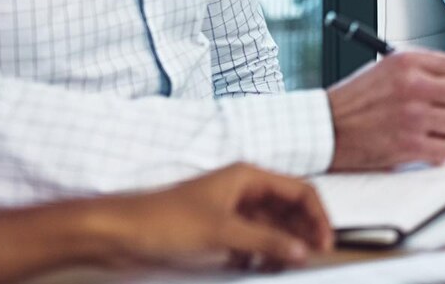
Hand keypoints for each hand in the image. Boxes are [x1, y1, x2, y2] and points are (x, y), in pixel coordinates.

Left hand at [97, 163, 333, 271]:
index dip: (316, 216)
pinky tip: (260, 267)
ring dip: (281, 243)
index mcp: (248, 177)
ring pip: (269, 225)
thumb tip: (302, 250)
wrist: (119, 233)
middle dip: (301, 231)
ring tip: (289, 265)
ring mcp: (229, 209)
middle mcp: (242, 189)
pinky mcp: (215, 229)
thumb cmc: (165, 221)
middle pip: (287, 207)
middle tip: (313, 257)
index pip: (299, 190)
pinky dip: (259, 253)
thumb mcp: (222, 232)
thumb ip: (265, 240)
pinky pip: (250, 239)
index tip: (325, 242)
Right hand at [326, 48, 444, 169]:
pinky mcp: (408, 146)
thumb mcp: (389, 69)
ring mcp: (412, 117)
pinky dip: (438, 150)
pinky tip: (423, 144)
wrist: (325, 128)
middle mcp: (413, 86)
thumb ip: (427, 70)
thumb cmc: (356, 100)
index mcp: (408, 63)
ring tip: (432, 127)